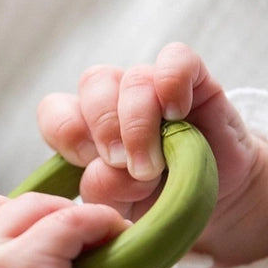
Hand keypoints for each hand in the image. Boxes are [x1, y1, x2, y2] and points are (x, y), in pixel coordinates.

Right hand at [0, 191, 127, 267]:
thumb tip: (50, 245)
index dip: (19, 218)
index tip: (49, 236)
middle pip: (9, 205)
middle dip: (49, 213)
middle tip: (82, 235)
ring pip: (37, 206)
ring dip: (72, 216)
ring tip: (100, 236)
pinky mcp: (28, 263)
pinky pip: (71, 222)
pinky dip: (98, 222)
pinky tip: (114, 235)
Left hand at [37, 43, 267, 264]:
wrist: (212, 203)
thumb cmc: (155, 204)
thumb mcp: (120, 208)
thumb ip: (104, 189)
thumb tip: (108, 168)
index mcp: (85, 128)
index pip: (55, 110)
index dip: (65, 131)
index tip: (85, 161)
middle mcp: (114, 100)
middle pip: (93, 85)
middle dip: (104, 128)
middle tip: (122, 166)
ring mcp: (151, 87)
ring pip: (131, 78)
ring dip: (138, 122)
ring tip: (153, 165)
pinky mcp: (193, 79)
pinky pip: (176, 59)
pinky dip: (172, 83)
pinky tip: (176, 114)